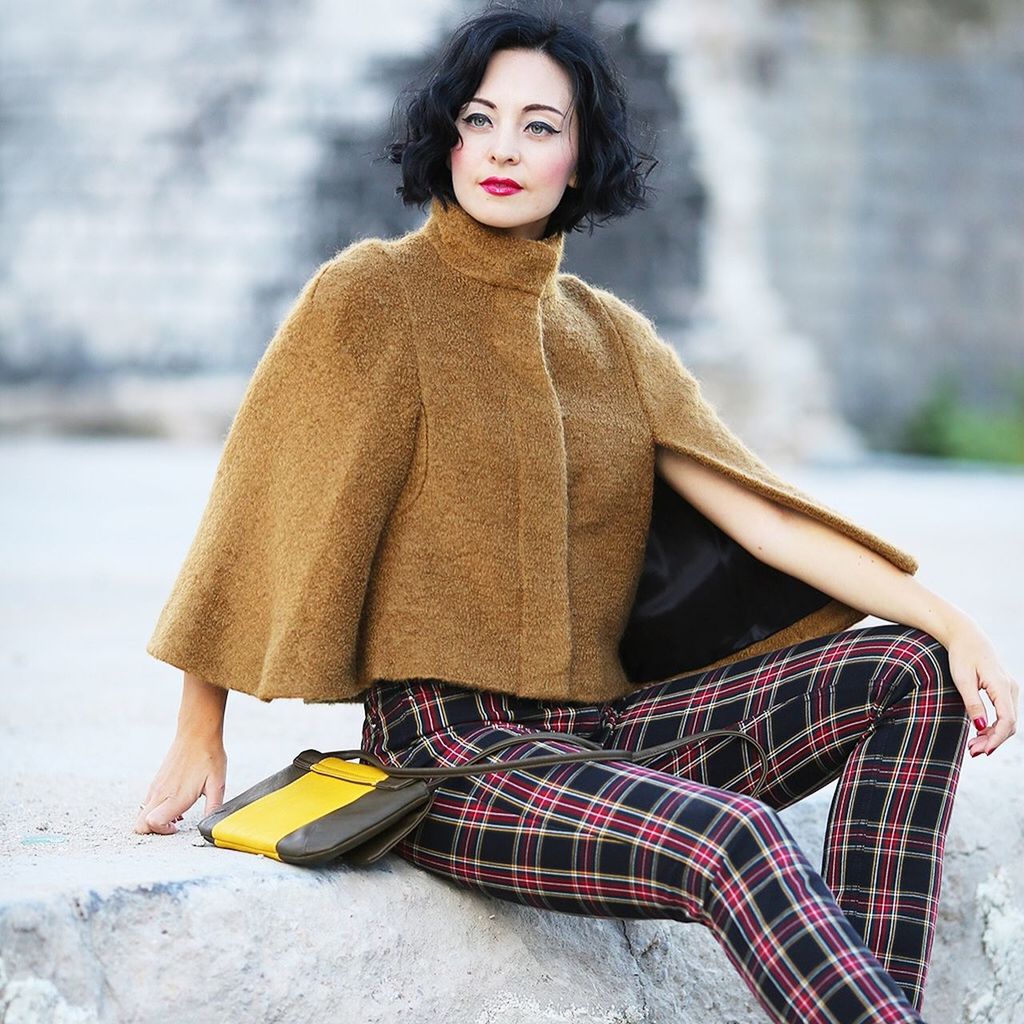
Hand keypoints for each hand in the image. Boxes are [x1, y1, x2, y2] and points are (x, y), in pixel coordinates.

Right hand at [135, 733, 226, 834]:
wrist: (197, 733)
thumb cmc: (209, 756)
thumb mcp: (218, 784)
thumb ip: (213, 807)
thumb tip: (211, 825)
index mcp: (176, 796)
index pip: (152, 823)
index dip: (162, 832)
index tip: (178, 827)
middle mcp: (161, 793)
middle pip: (140, 824)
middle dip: (153, 831)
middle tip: (174, 824)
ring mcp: (156, 786)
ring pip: (142, 814)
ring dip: (155, 819)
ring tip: (178, 812)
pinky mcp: (156, 781)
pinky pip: (147, 803)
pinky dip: (155, 809)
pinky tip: (175, 802)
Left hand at [944, 618, 1018, 756]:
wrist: (966, 636)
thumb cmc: (961, 655)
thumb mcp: (962, 679)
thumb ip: (973, 703)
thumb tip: (981, 727)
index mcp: (1002, 685)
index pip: (1007, 720)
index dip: (996, 738)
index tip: (982, 751)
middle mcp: (1011, 688)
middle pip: (1009, 724)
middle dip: (993, 741)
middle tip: (972, 752)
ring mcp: (1010, 689)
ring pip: (1008, 720)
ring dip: (993, 736)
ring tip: (973, 747)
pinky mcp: (1005, 690)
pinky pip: (1004, 714)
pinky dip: (994, 726)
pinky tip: (979, 734)